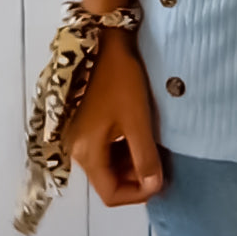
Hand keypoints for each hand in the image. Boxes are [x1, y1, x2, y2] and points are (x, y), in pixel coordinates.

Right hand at [66, 29, 164, 205]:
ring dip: (130, 162)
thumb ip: (145, 156)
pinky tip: (138, 134)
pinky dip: (122, 148)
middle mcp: (76, 149)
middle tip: (160, 162)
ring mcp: (77, 136)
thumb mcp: (137, 120)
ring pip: (106, 164)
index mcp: (86, 152)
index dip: (137, 193)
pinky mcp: (83, 122)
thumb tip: (154, 186)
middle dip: (135, 177)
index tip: (160, 181)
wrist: (104, 42)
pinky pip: (103, 147)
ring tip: (152, 148)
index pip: (110, 193)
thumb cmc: (120, 79)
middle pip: (107, 180)